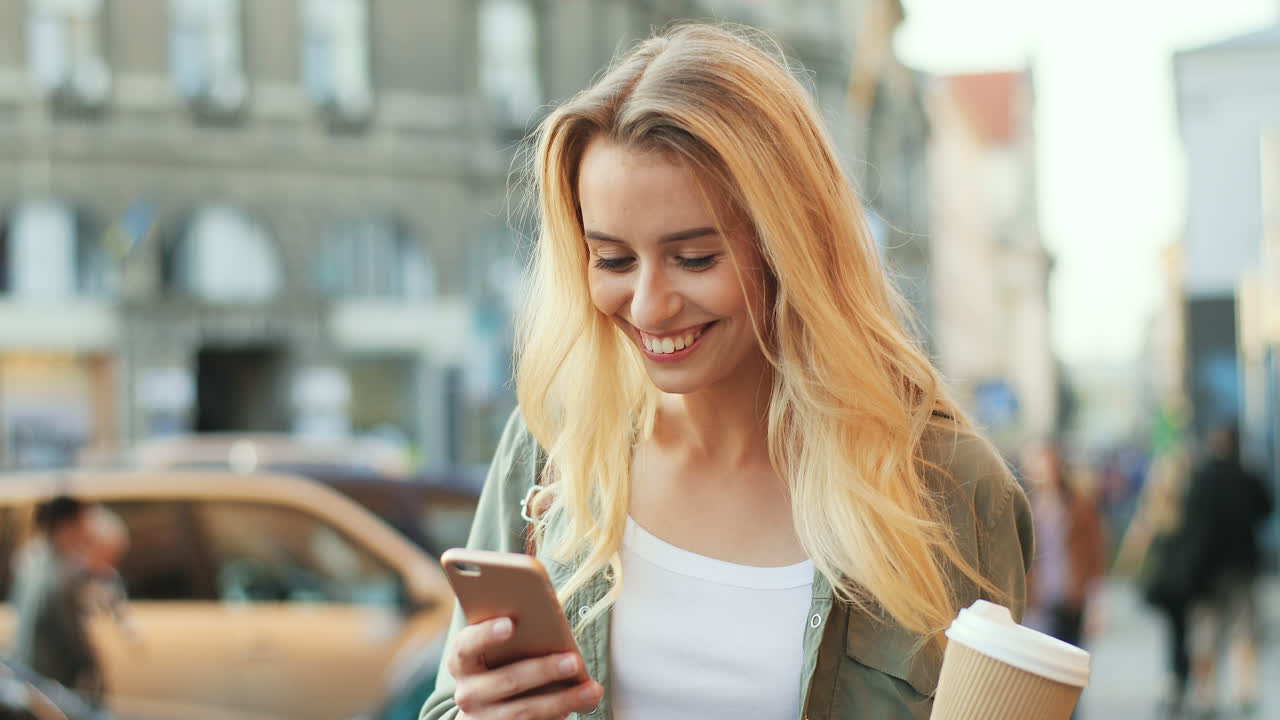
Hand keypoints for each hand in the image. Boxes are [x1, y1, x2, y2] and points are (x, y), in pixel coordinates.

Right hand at [449, 617, 602, 719]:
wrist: (483, 710)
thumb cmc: (499, 665)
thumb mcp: (496, 650)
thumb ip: (514, 634)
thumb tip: (551, 621)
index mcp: (461, 662)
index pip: (466, 646)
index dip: (486, 634)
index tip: (510, 624)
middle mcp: (468, 693)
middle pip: (507, 681)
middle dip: (543, 671)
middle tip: (574, 661)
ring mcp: (484, 718)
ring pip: (524, 711)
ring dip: (563, 700)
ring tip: (592, 689)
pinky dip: (558, 715)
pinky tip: (580, 704)